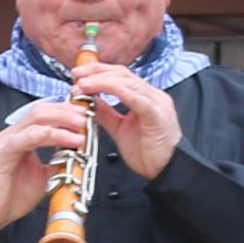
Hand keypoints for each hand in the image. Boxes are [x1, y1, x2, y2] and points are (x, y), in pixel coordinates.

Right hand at [0, 97, 97, 235]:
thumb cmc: (10, 196)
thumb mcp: (42, 176)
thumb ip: (56, 162)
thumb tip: (76, 156)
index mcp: (20, 137)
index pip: (44, 114)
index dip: (66, 111)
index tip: (87, 115)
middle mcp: (12, 134)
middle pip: (42, 110)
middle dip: (68, 111)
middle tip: (88, 117)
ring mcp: (5, 141)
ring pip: (36, 119)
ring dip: (62, 120)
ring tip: (81, 127)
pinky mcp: (1, 153)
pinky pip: (26, 138)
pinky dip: (47, 135)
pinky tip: (63, 137)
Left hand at [69, 60, 183, 178]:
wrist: (167, 172)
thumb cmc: (148, 154)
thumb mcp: (120, 129)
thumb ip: (106, 114)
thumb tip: (89, 101)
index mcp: (145, 97)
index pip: (120, 76)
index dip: (98, 72)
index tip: (78, 75)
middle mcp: (152, 95)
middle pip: (122, 73)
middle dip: (97, 71)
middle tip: (76, 74)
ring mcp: (156, 103)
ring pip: (127, 82)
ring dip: (102, 80)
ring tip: (83, 83)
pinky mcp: (157, 114)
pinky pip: (136, 97)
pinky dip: (116, 90)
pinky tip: (100, 90)